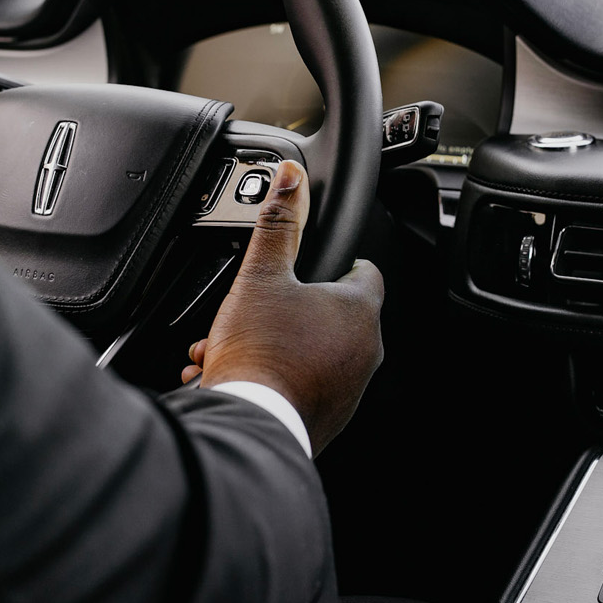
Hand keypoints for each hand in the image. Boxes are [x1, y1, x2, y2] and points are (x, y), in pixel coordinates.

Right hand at [181, 160, 384, 453]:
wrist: (250, 424)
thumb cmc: (259, 353)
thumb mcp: (260, 275)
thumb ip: (278, 223)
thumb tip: (288, 178)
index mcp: (359, 311)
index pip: (366, 272)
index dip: (342, 260)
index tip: (321, 260)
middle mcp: (364, 352)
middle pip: (333, 315)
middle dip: (292, 309)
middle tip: (258, 308)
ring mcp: (349, 389)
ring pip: (313, 353)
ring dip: (278, 345)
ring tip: (236, 344)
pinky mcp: (327, 418)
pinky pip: (303, 386)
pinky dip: (275, 377)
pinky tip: (240, 375)